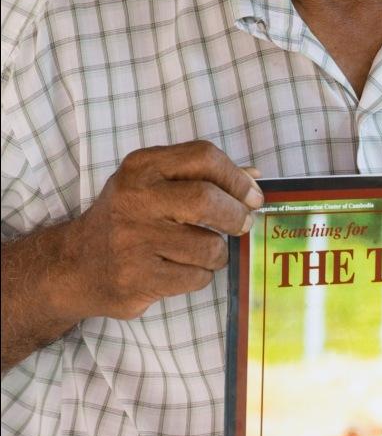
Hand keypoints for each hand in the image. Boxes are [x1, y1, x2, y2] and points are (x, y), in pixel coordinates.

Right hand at [67, 141, 262, 319]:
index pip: (203, 157)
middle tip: (243, 224)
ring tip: (204, 251)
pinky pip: (195, 277)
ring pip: (207, 246)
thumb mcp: (153, 183)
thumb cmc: (127, 218)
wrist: (74, 265)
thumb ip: (201, 176)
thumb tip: (255, 177)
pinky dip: (201, 275)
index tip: (253, 196)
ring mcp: (133, 240)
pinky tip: (183, 269)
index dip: (236, 177)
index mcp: (142, 166)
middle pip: (205, 200)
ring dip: (218, 252)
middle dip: (235, 215)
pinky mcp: (137, 278)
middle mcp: (135, 198)